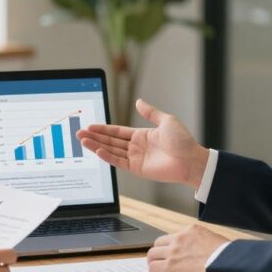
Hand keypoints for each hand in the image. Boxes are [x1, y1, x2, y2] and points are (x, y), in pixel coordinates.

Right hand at [76, 98, 209, 187]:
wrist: (191, 160)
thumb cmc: (183, 141)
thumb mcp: (166, 120)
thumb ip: (150, 112)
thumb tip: (138, 101)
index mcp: (142, 135)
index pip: (117, 131)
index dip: (103, 129)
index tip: (90, 126)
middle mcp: (137, 147)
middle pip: (111, 141)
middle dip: (95, 137)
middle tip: (79, 133)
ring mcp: (136, 158)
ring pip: (111, 151)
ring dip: (96, 146)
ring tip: (83, 141)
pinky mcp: (137, 169)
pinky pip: (119, 162)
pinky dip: (107, 157)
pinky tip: (98, 150)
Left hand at [146, 225, 228, 271]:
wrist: (225, 264)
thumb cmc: (226, 256)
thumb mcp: (215, 240)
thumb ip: (205, 242)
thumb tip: (204, 250)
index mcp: (192, 230)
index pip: (175, 236)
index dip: (172, 246)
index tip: (173, 252)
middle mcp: (180, 238)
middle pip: (159, 242)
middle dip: (159, 251)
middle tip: (161, 259)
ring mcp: (173, 251)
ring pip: (152, 254)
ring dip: (153, 261)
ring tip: (156, 268)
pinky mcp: (170, 266)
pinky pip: (153, 267)